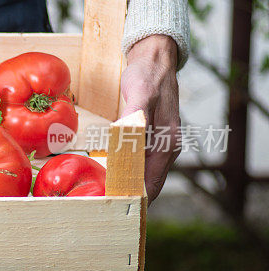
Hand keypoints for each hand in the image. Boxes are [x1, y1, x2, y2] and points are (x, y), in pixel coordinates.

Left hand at [119, 34, 180, 202]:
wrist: (154, 59)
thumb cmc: (146, 76)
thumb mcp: (140, 93)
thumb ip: (136, 115)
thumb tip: (129, 134)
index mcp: (166, 144)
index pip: (152, 184)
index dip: (134, 199)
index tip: (115, 211)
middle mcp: (166, 148)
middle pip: (148, 183)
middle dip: (129, 197)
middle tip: (104, 211)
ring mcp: (160, 143)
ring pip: (143, 173)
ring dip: (127, 186)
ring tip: (105, 199)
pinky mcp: (150, 137)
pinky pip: (139, 161)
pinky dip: (127, 171)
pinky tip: (112, 175)